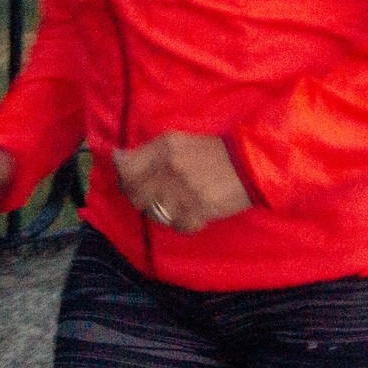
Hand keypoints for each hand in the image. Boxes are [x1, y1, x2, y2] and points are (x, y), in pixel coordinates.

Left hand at [114, 133, 250, 233]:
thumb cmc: (212, 151)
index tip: (126, 176)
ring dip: (160, 210)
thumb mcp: (178, 141)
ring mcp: (182, 193)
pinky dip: (180, 223)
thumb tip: (118, 158)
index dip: (122, 175)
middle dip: (138, 197)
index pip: (126, 168)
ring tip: (172, 202)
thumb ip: (149, 151)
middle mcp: (169, 169)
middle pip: (135, 194)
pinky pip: (176, 226)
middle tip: (150, 194)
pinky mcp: (197, 212)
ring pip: (153, 213)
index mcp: (165, 148)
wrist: (248, 165)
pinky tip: (188, 212)